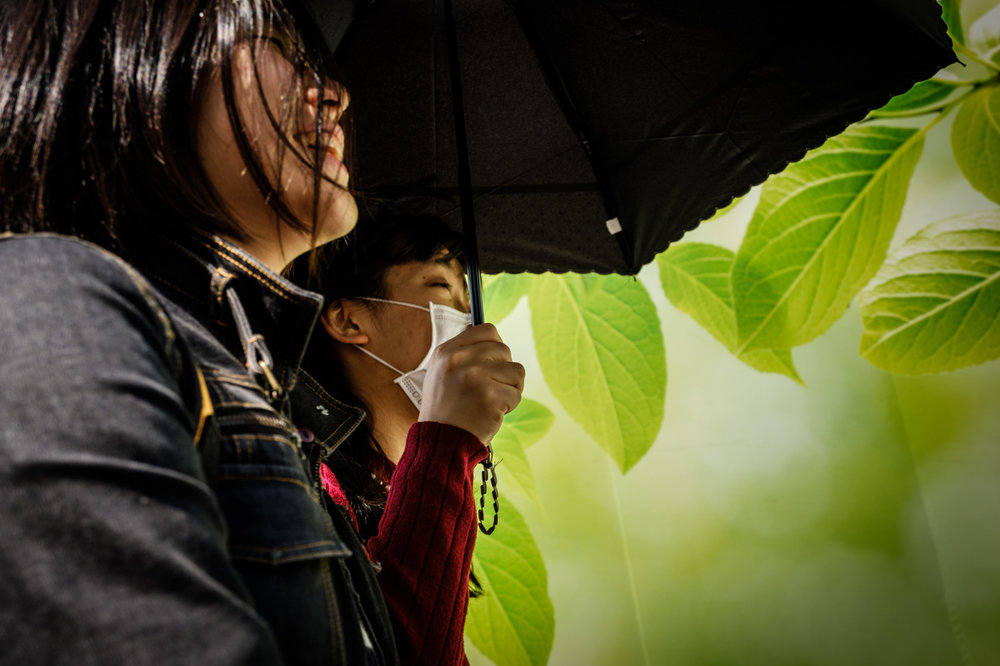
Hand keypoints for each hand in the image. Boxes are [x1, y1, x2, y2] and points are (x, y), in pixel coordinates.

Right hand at [417, 324, 524, 443]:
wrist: (441, 441)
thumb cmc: (445, 408)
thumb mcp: (440, 372)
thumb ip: (461, 351)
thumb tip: (483, 330)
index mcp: (447, 351)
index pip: (487, 330)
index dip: (496, 345)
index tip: (493, 361)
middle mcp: (460, 360)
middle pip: (504, 350)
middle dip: (503, 371)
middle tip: (488, 388)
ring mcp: (476, 377)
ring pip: (516, 371)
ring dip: (509, 388)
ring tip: (490, 401)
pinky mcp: (491, 396)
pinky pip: (516, 393)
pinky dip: (509, 405)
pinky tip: (491, 413)